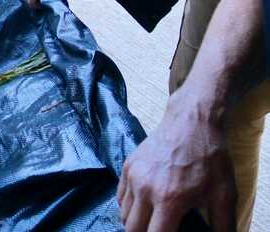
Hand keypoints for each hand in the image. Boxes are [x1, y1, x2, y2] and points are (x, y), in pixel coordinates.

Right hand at [117, 89, 235, 231]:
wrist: (191, 122)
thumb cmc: (210, 159)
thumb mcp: (224, 195)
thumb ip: (223, 226)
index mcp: (169, 199)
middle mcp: (145, 189)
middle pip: (132, 229)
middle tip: (159, 231)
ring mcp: (133, 176)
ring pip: (123, 214)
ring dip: (135, 223)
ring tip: (152, 222)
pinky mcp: (127, 166)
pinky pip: (119, 197)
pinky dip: (128, 207)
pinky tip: (144, 206)